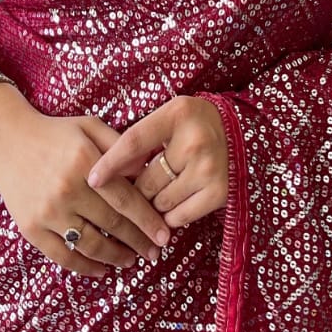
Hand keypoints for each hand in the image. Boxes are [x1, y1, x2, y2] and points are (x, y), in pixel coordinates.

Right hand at [0, 95, 171, 279]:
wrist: (5, 139)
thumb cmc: (54, 132)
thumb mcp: (89, 126)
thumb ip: (120, 146)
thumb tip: (148, 171)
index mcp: (85, 163)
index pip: (125, 200)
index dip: (148, 221)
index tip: (165, 236)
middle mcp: (67, 190)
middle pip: (112, 225)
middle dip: (138, 242)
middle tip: (155, 253)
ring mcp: (47, 212)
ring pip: (91, 245)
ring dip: (116, 257)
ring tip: (131, 261)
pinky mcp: (30, 228)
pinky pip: (62, 256)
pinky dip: (85, 268)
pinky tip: (102, 270)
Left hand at [86, 94, 229, 228]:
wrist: (239, 132)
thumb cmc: (191, 125)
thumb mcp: (167, 118)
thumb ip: (138, 140)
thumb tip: (105, 174)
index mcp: (177, 114)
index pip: (134, 142)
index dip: (110, 163)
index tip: (91, 179)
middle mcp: (195, 141)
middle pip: (146, 181)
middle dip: (136, 189)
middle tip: (137, 188)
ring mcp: (209, 168)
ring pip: (160, 201)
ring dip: (153, 202)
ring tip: (160, 191)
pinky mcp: (219, 193)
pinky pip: (179, 216)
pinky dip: (170, 215)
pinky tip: (174, 202)